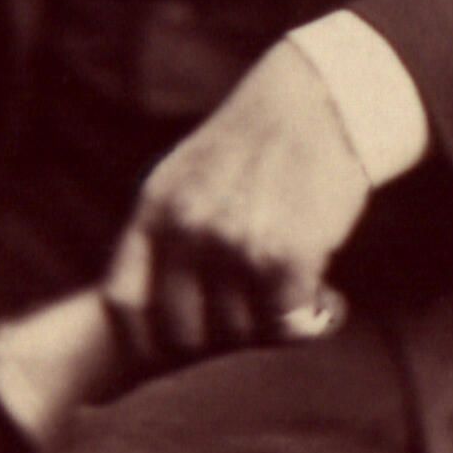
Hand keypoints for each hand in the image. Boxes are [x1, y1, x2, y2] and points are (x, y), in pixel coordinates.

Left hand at [103, 39, 370, 367]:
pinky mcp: (284, 256)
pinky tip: (328, 300)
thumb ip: (167, 233)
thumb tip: (152, 311)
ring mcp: (233, 243)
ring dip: (271, 327)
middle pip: (184, 332)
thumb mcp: (188, 174)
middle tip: (254, 323)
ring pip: (241, 332)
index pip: (125, 303)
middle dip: (220, 341)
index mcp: (155, 208)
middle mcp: (186, 228)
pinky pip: (287, 324)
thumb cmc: (260, 143)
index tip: (171, 353)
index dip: (145, 341)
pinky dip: (310, 321)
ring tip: (295, 298)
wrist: (322, 100)